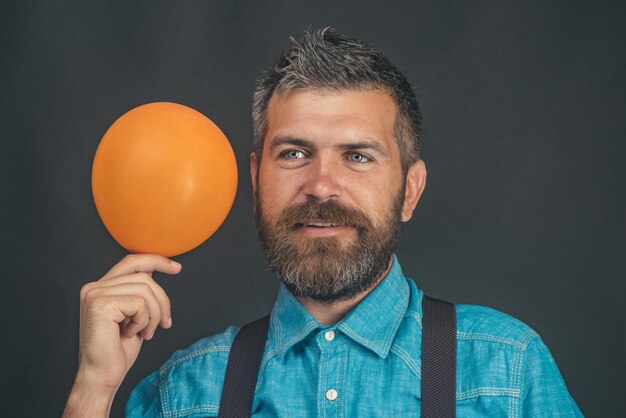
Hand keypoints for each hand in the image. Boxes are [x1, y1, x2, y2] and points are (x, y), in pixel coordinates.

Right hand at [73, 253, 181, 392]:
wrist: (101, 376)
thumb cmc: (117, 350)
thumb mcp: (134, 314)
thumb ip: (139, 292)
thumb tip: (154, 270)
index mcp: (100, 287)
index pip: (132, 261)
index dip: (156, 260)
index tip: (176, 268)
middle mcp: (94, 287)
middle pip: (145, 278)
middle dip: (162, 302)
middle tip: (164, 324)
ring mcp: (95, 294)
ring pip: (145, 290)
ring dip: (153, 315)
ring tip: (145, 332)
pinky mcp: (100, 304)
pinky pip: (139, 303)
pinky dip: (144, 321)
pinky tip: (132, 334)